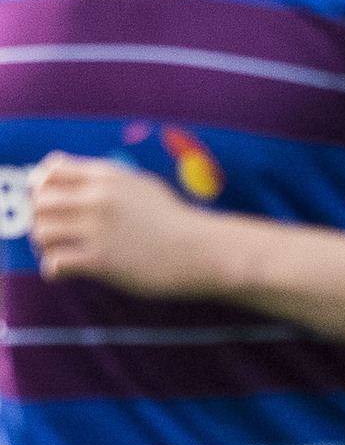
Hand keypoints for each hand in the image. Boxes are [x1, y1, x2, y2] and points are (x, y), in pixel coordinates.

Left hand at [29, 154, 235, 296]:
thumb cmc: (176, 222)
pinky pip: (56, 262)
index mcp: (106, 177)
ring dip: (46, 244)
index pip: (50, 171)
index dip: (43, 188)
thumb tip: (76, 176)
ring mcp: (99, 229)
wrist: (204, 251)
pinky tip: (64, 273)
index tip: (53, 205)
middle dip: (42, 218)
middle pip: (40, 201)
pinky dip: (54, 269)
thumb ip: (107, 178)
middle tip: (55, 234)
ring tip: (60, 253)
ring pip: (43, 231)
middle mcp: (98, 199)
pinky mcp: (103, 260)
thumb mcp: (142, 185)